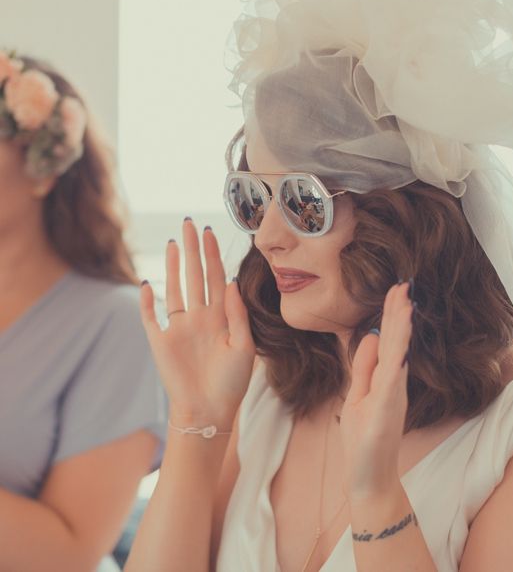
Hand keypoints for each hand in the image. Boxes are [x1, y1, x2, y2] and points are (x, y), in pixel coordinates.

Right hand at [139, 219, 255, 425]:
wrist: (209, 411)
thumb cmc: (231, 382)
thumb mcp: (244, 346)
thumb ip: (238, 315)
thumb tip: (231, 282)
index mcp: (220, 317)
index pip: (216, 277)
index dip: (213, 255)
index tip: (211, 232)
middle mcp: (199, 317)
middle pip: (194, 275)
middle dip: (193, 250)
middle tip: (190, 223)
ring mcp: (178, 328)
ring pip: (174, 289)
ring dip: (172, 266)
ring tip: (173, 243)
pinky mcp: (160, 342)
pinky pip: (150, 317)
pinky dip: (146, 302)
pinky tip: (146, 283)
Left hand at [339, 281, 413, 498]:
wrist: (370, 478)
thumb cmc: (364, 441)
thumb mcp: (358, 396)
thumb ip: (364, 368)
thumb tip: (370, 337)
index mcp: (385, 378)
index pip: (389, 340)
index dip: (391, 315)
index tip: (395, 290)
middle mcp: (393, 382)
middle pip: (396, 340)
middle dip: (398, 312)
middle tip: (403, 284)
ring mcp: (392, 393)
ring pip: (399, 351)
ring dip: (401, 325)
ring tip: (404, 299)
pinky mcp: (389, 405)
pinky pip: (395, 371)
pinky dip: (399, 350)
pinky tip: (401, 333)